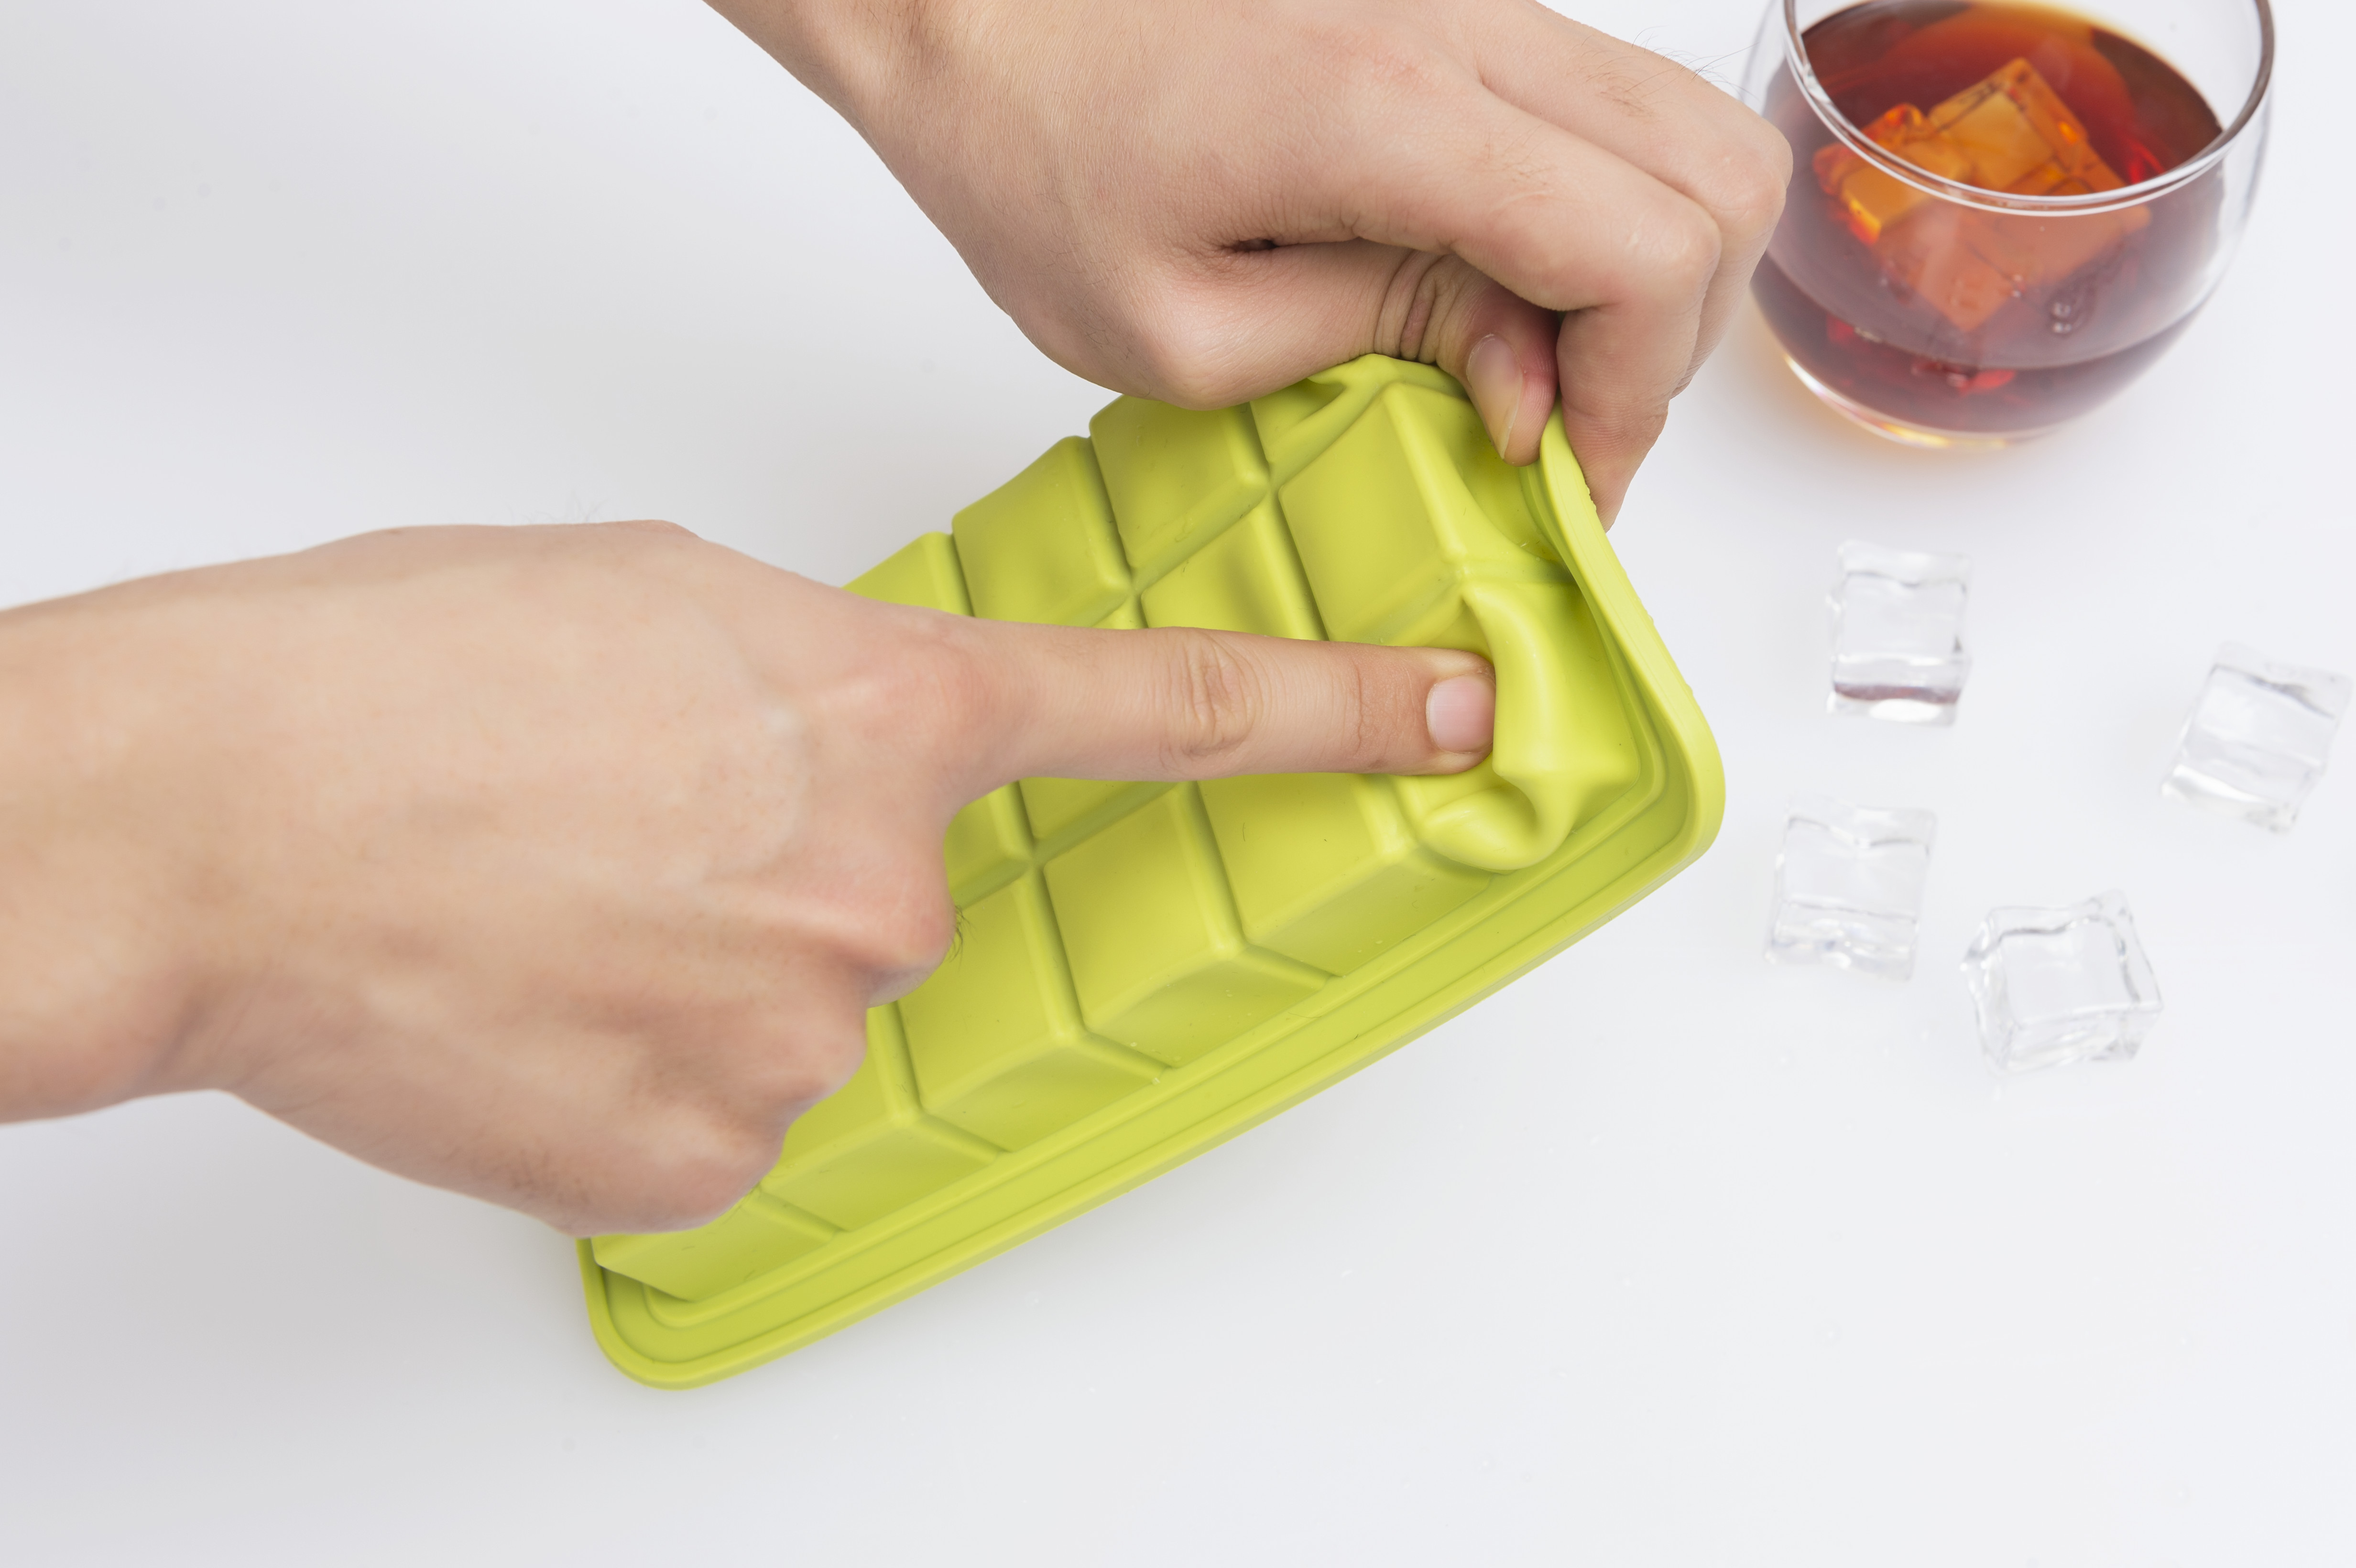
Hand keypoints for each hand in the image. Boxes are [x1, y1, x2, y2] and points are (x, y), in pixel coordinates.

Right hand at [0, 523, 1493, 1233]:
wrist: (221, 816)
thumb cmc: (404, 678)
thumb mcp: (659, 609)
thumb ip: (807, 689)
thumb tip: (831, 763)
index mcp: (880, 714)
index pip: (1166, 714)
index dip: (1335, 715)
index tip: (1455, 719)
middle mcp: (882, 886)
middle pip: (908, 901)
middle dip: (801, 874)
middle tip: (633, 833)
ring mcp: (807, 1034)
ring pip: (807, 1011)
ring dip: (709, 972)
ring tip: (556, 910)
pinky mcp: (717, 1154)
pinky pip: (729, 1108)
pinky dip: (650, 1068)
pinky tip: (545, 1004)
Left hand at [712, 0, 1788, 518]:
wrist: (974, 3)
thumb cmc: (1035, 152)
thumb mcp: (1181, 330)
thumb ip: (1383, 350)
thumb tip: (1527, 387)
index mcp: (1394, 119)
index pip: (1647, 251)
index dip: (1639, 393)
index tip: (1567, 472)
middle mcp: (1468, 35)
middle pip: (1718, 179)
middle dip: (1672, 338)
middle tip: (1565, 429)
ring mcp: (1477, 9)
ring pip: (1686, 132)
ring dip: (1653, 271)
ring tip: (1538, 366)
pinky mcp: (1459, 12)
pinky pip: (1606, 109)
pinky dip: (1602, 212)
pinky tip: (1501, 286)